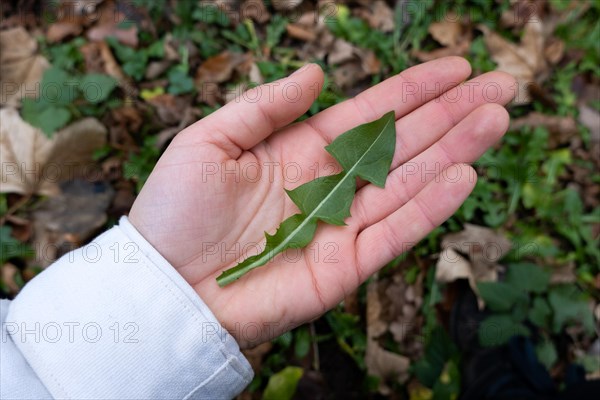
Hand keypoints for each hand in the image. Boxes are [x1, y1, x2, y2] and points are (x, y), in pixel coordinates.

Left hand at [129, 57, 514, 347]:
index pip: (371, 114)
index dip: (413, 90)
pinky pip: (395, 232)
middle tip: (501, 86)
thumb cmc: (175, 212)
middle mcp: (330, 185)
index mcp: (301, 151)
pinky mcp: (344, 268)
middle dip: (452, 114)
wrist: (166, 285)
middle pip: (403, 143)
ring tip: (496, 119)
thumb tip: (317, 73)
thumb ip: (264, 107)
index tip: (456, 67)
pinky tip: (464, 175)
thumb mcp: (209, 141)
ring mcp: (341, 227)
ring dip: (454, 150)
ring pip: (409, 182)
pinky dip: (430, 206)